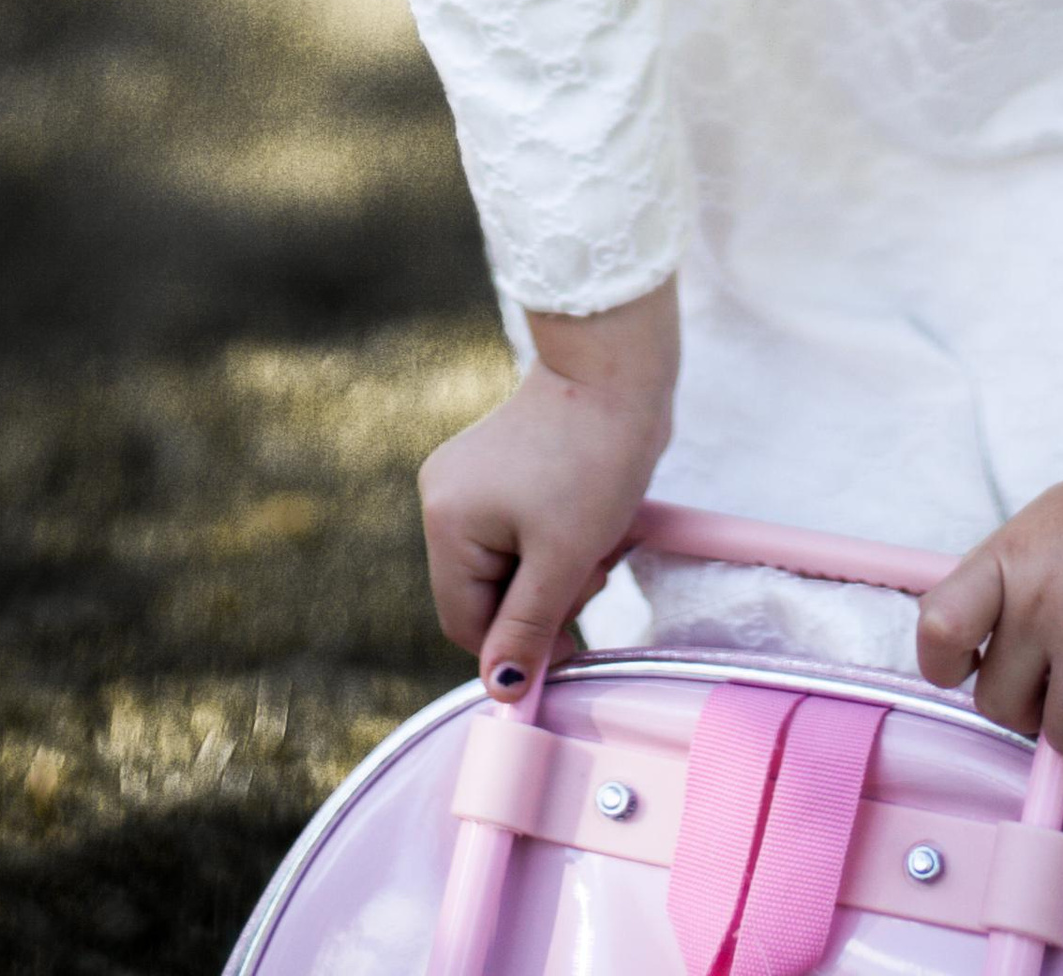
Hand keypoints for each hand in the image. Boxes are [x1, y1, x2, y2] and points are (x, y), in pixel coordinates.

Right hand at [419, 281, 678, 694]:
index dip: (518, 647)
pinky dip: (556, 541)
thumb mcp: (564, 559)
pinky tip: (590, 517)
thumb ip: (528, 628)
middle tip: (592, 569)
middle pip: (488, 595)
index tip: (571, 645)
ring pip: (511, 566)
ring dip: (557, 570)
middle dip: (544, 598)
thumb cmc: (593, 460)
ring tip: (597, 538)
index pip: (466, 623)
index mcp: (446, 521)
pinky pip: (521, 533)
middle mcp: (443, 498)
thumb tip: (501, 690)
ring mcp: (469, 479)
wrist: (619, 371)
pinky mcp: (499, 468)